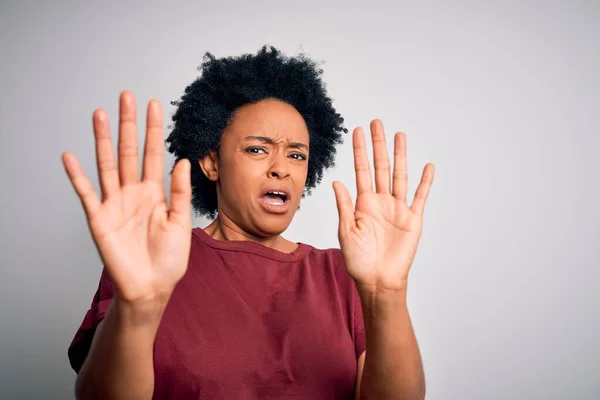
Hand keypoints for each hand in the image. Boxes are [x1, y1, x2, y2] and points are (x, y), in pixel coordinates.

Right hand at [62, 91, 191, 305]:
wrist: (151, 287)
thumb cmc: (169, 259)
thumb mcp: (180, 223)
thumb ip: (178, 192)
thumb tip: (182, 160)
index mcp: (155, 193)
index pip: (153, 154)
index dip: (153, 130)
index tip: (153, 105)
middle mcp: (133, 193)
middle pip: (128, 152)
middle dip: (127, 125)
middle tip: (126, 96)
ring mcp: (114, 204)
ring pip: (106, 164)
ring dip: (102, 140)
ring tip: (99, 114)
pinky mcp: (99, 219)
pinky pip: (86, 193)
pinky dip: (77, 175)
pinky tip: (69, 156)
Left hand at [333, 119, 433, 291]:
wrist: (378, 280)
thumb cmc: (358, 260)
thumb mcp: (346, 231)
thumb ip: (344, 206)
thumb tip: (337, 181)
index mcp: (363, 203)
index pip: (361, 170)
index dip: (359, 150)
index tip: (357, 131)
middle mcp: (381, 201)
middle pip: (380, 166)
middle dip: (378, 145)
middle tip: (377, 122)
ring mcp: (398, 208)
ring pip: (400, 176)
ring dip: (400, 156)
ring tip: (400, 135)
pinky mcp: (413, 219)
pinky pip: (420, 197)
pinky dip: (424, 182)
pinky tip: (427, 166)